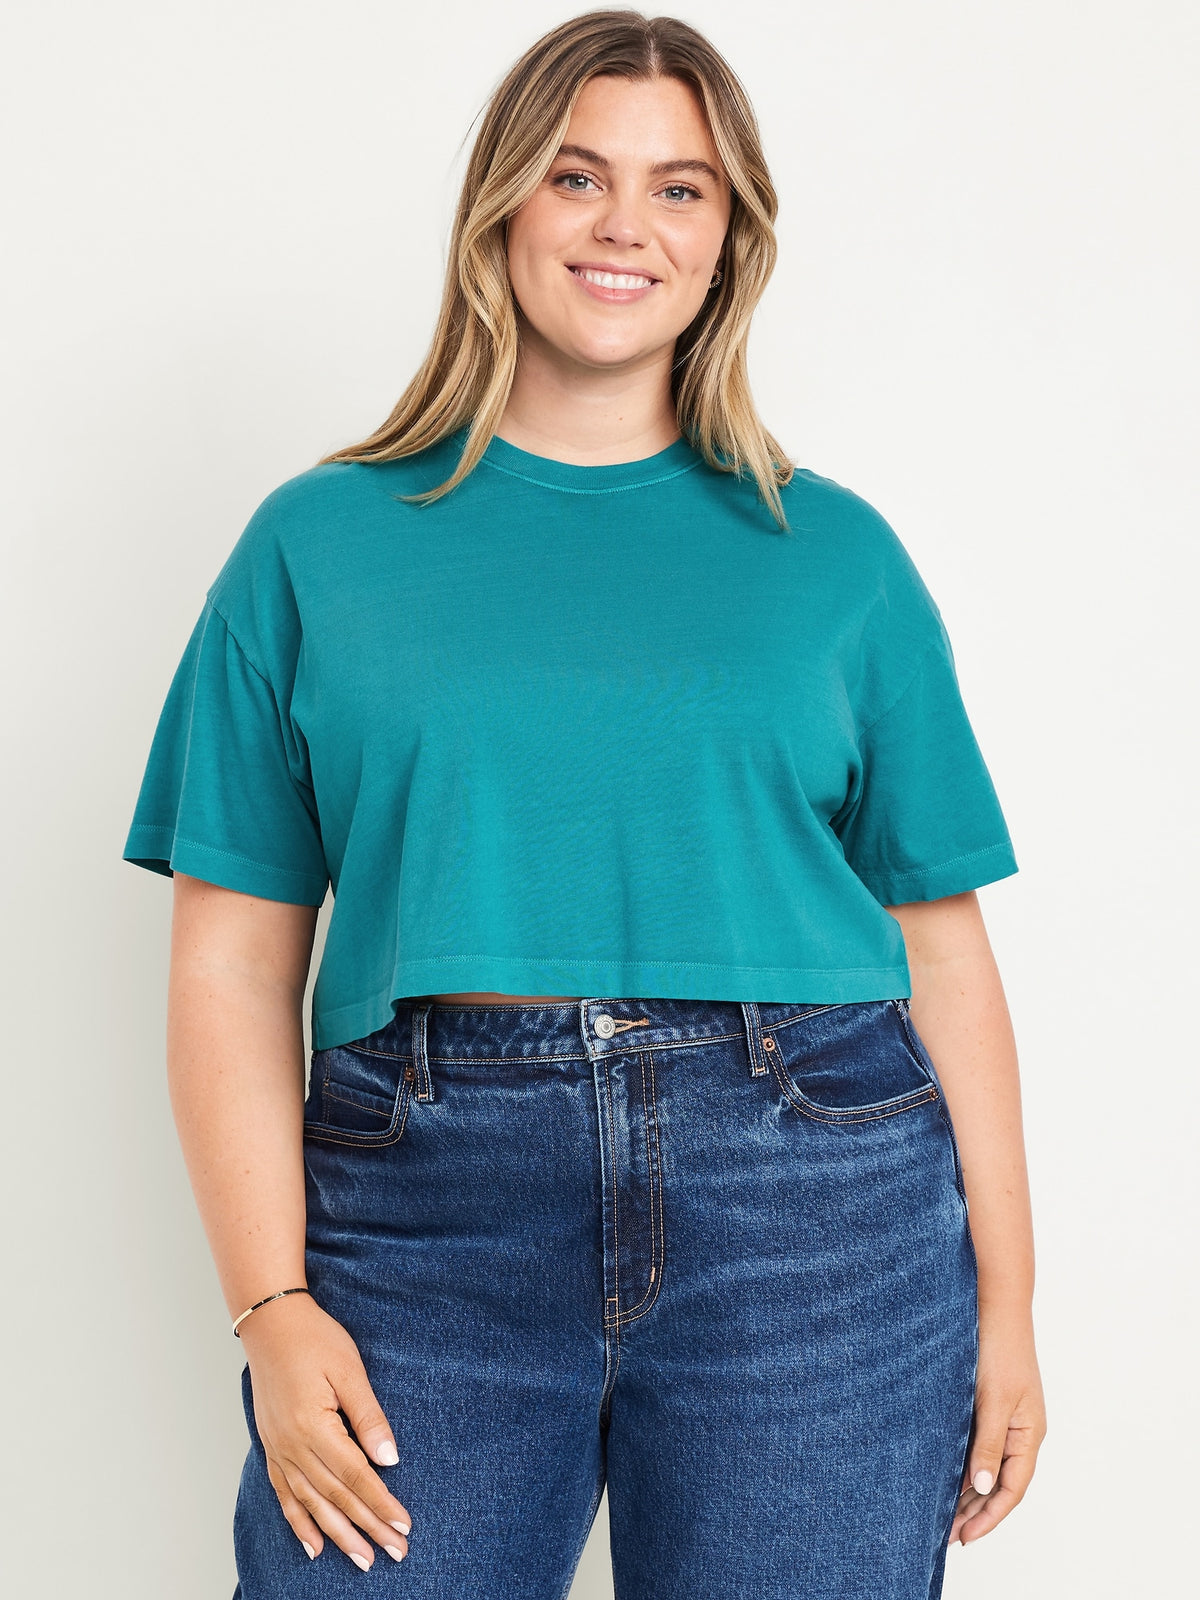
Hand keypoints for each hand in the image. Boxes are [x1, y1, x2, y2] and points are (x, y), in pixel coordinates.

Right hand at [237, 1291, 411, 1569]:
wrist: (271, 1323)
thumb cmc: (313, 1340)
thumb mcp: (350, 1371)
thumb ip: (369, 1417)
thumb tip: (390, 1460)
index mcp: (314, 1426)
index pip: (355, 1476)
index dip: (380, 1504)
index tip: (403, 1527)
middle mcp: (292, 1445)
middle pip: (335, 1497)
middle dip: (366, 1528)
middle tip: (393, 1554)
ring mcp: (278, 1448)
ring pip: (310, 1503)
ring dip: (337, 1535)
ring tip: (361, 1559)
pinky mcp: (271, 1446)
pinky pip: (284, 1493)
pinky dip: (299, 1522)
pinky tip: (313, 1545)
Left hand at [950, 1310, 1045, 1546]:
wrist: (995, 1302)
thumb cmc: (998, 1346)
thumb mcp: (993, 1399)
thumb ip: (987, 1444)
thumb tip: (981, 1486)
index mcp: (1028, 1434)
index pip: (1011, 1489)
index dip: (989, 1516)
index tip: (965, 1537)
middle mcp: (1020, 1431)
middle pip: (999, 1483)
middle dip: (975, 1511)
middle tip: (946, 1535)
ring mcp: (1005, 1417)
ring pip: (987, 1465)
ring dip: (968, 1491)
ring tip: (942, 1514)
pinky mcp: (989, 1402)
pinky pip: (978, 1444)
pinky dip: (963, 1463)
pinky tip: (944, 1475)